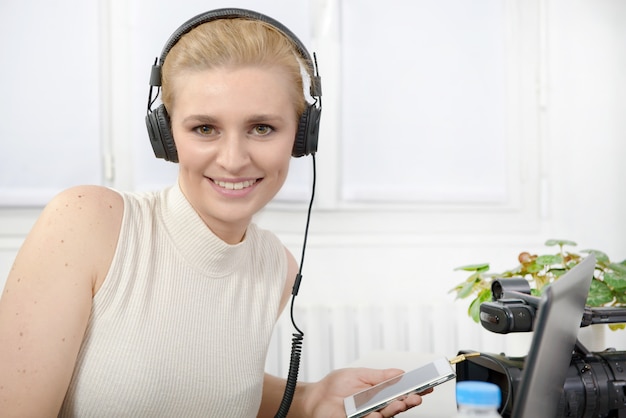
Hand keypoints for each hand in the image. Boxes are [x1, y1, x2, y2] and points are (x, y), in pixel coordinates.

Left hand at [299, 367, 429, 417]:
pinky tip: (376, 413)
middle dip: (408, 402)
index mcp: (379, 393)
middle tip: (416, 397)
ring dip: (394, 409)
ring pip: (386, 416)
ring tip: (399, 402)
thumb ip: (381, 376)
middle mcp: (376, 407)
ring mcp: (368, 417)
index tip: (428, 386)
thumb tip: (400, 373)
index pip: (401, 393)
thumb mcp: (360, 375)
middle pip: (398, 407)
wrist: (315, 399)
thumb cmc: (334, 386)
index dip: (415, 391)